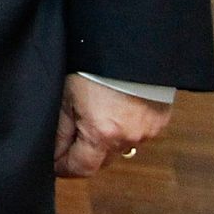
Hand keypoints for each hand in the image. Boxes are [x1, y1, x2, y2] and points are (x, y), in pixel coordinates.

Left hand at [53, 74, 171, 177]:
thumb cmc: (93, 65)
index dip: (64, 168)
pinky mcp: (160, 122)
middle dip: (84, 154)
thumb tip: (53, 153)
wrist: (130, 45)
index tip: (53, 165)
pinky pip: (137, 133)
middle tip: (68, 138)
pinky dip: (124, 127)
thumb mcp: (66, 95)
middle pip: (101, 160)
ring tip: (93, 115)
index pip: (81, 168)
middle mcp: (127, 138)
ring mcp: (147, 132)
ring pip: (120, 146)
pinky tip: (114, 108)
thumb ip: (60, 129)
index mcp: (102, 134)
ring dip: (105, 139)